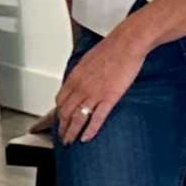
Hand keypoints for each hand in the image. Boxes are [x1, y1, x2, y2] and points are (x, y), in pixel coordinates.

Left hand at [48, 23, 152, 143]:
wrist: (127, 44)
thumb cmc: (111, 49)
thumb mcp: (88, 60)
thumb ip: (82, 75)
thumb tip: (79, 83)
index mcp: (75, 77)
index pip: (61, 100)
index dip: (58, 113)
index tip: (60, 120)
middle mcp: (81, 87)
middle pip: (65, 113)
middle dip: (62, 127)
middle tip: (62, 136)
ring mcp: (94, 94)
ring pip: (77, 119)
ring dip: (72, 133)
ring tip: (70, 141)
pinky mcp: (109, 98)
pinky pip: (96, 119)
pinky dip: (90, 131)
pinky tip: (86, 138)